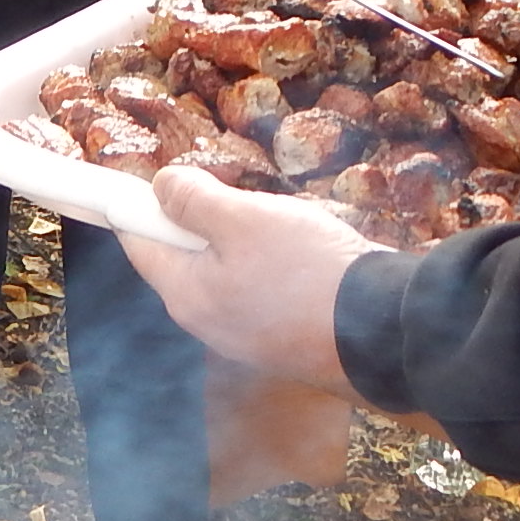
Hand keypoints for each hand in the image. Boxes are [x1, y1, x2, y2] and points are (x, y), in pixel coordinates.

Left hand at [119, 165, 382, 393]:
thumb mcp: (244, 219)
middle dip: (208, 219)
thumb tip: (160, 187)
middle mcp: (208, 323)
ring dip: (249, 238)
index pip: (140, 244)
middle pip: (186, 257)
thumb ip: (194, 201)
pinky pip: (263, 289)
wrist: (383, 331)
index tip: (141, 181)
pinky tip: (310, 253)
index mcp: (187, 295)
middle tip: (244, 195)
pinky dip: (277, 263)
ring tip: (290, 225)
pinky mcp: (282, 340)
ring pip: (230, 270)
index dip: (136, 206)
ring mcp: (246, 336)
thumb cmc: (308, 272)